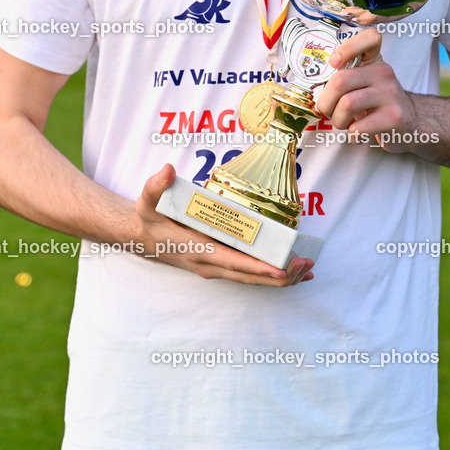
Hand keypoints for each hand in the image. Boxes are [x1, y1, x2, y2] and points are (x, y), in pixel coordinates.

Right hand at [134, 164, 314, 285]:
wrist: (144, 237)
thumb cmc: (150, 218)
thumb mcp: (147, 200)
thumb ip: (156, 185)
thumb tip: (168, 170)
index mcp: (196, 249)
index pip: (231, 261)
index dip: (256, 267)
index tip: (279, 270)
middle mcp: (209, 264)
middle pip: (248, 276)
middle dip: (278, 275)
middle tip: (305, 267)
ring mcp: (216, 267)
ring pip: (251, 278)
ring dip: (278, 277)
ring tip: (306, 269)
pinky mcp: (221, 264)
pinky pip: (248, 273)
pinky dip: (270, 273)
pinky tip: (291, 270)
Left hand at [316, 28, 418, 151]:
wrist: (411, 122)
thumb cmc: (376, 102)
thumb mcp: (364, 81)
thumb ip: (344, 76)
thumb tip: (315, 85)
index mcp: (374, 60)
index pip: (370, 38)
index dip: (347, 48)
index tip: (334, 64)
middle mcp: (384, 73)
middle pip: (340, 81)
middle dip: (326, 102)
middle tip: (328, 111)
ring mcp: (391, 94)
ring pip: (347, 104)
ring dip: (338, 120)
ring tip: (344, 123)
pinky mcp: (395, 117)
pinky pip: (359, 126)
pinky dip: (352, 132)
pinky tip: (358, 131)